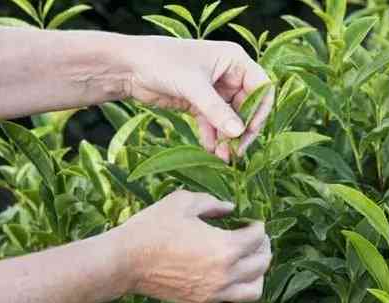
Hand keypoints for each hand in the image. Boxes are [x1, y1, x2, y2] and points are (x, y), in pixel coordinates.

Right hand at [117, 190, 271, 302]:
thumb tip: (230, 207)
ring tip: (248, 259)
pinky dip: (239, 285)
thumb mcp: (183, 202)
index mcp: (225, 247)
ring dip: (258, 272)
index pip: (258, 237)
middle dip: (263, 246)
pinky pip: (233, 297)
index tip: (250, 220)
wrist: (125, 262)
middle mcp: (225, 274)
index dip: (258, 225)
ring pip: (255, 288)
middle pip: (262, 262)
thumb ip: (213, 202)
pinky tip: (228, 271)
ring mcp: (214, 291)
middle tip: (254, 236)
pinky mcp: (201, 301)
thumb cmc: (153, 228)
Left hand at [124, 36, 274, 160]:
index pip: (261, 87)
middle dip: (241, 129)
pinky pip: (212, 123)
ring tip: (222, 156)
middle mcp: (228, 74)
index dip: (260, 110)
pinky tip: (209, 150)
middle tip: (236, 151)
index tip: (249, 131)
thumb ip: (216, 110)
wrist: (128, 67)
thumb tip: (239, 132)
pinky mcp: (198, 103)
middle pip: (247, 106)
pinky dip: (212, 137)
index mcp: (234, 60)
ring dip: (227, 138)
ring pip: (229, 118)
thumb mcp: (192, 86)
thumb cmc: (162, 62)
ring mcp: (214, 89)